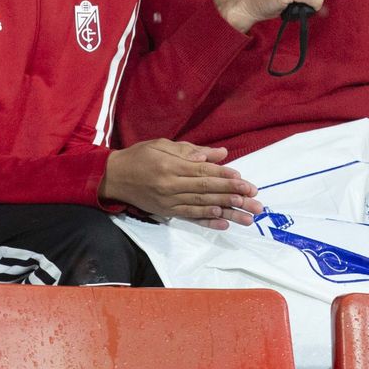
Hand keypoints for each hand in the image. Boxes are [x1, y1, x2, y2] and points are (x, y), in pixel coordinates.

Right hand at [100, 139, 262, 229]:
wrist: (113, 177)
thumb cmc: (140, 156)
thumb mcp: (163, 145)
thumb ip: (191, 150)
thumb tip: (219, 154)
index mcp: (171, 166)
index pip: (204, 172)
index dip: (225, 177)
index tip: (244, 181)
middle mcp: (171, 186)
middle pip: (207, 191)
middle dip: (233, 196)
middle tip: (255, 201)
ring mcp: (169, 202)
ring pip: (203, 206)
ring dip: (227, 212)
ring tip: (247, 217)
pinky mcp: (167, 211)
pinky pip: (190, 217)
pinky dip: (207, 220)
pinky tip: (223, 223)